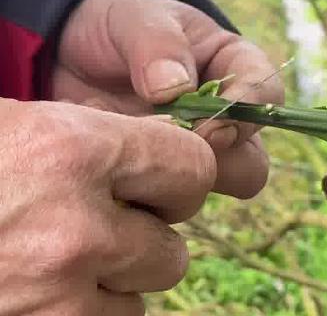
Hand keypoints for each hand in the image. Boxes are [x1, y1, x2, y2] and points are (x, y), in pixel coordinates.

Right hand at [0, 99, 216, 314]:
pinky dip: (95, 303)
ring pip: (146, 292)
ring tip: (75, 247)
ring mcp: (59, 291)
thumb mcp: (35, 123)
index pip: (197, 169)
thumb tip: (176, 141)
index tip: (165, 178)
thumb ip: (111, 137)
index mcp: (77, 152)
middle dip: (153, 233)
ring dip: (127, 272)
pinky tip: (56, 278)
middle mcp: (77, 228)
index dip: (185, 173)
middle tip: (113, 217)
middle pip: (176, 249)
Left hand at [53, 0, 283, 198]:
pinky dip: (135, 184)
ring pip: (211, 188)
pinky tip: (101, 153)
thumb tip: (175, 91)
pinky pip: (163, 198)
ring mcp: (192, 153)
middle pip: (251, 163)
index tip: (211, 124)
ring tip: (124, 145)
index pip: (268, 97)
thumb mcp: (136, 17)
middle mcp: (223, 120)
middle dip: (217, 163)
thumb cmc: (119, 24)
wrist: (70, 49)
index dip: (247, 114)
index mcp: (234, 69)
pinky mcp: (159, 175)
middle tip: (171, 148)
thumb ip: (160, 45)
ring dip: (175, 178)